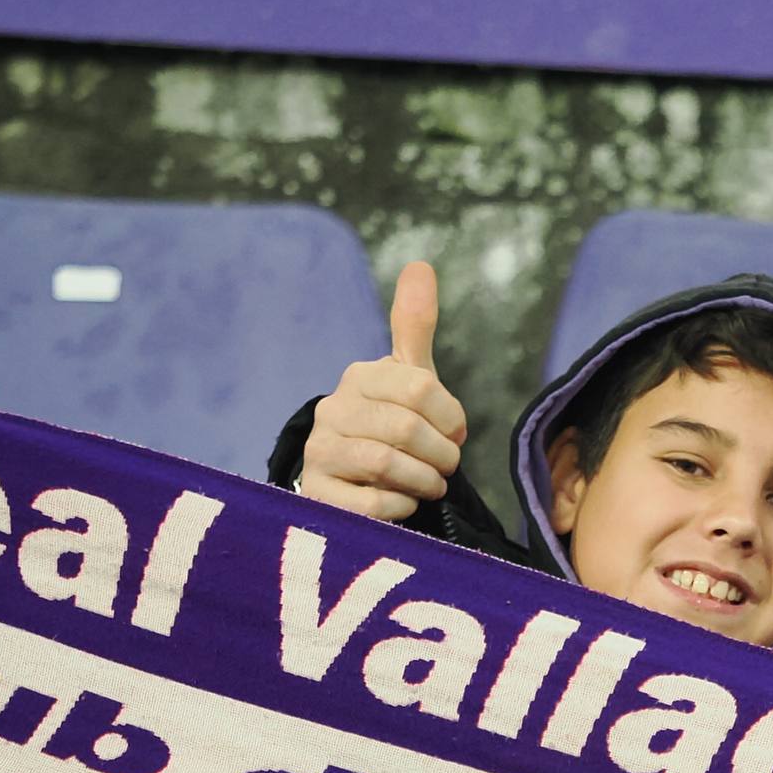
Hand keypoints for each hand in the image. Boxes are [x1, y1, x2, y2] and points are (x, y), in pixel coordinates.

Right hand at [297, 260, 468, 520]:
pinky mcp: (318, 496)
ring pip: (387, 465)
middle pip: (406, 429)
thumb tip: (420, 265)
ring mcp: (319, 453)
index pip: (421, 389)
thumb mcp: (408, 377)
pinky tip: (403, 502)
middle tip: (447, 465)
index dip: (451, 418)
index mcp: (359, 377)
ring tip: (429, 483)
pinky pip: (373, 505)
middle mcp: (332, 411)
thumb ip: (414, 327)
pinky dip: (401, 507)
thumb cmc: (392, 426)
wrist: (356, 483)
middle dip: (441, 454)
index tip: (455, 432)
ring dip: (424, 481)